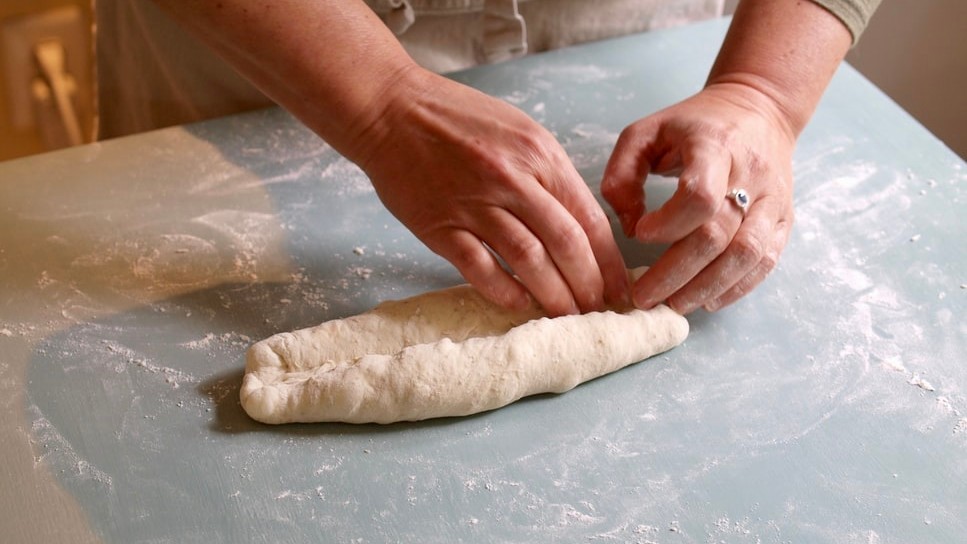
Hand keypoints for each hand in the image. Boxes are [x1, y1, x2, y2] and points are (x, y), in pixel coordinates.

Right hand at [353, 68, 628, 315]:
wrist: (390, 110)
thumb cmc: (456, 118)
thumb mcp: (518, 130)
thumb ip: (549, 174)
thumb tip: (579, 223)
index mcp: (539, 154)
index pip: (588, 216)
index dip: (609, 259)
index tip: (620, 286)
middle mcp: (511, 179)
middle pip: (565, 243)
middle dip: (588, 284)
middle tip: (598, 311)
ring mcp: (474, 204)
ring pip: (528, 259)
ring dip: (553, 295)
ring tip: (568, 317)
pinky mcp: (440, 226)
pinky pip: (480, 268)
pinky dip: (504, 291)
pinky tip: (521, 304)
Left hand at [601, 83, 795, 313]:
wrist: (760, 107)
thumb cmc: (693, 124)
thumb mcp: (645, 132)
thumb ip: (622, 175)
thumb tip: (629, 226)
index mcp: (715, 146)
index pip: (700, 195)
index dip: (669, 224)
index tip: (641, 235)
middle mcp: (751, 175)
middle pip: (719, 236)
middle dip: (676, 274)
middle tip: (643, 296)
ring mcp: (772, 199)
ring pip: (747, 255)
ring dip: (707, 288)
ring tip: (673, 305)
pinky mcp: (784, 218)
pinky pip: (766, 262)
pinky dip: (736, 287)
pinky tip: (707, 301)